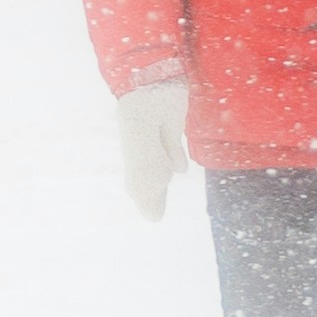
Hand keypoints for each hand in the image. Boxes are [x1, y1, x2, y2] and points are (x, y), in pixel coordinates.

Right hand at [115, 75, 190, 220]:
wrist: (150, 97)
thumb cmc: (146, 140)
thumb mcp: (146, 176)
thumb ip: (150, 198)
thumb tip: (154, 220)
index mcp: (134, 169)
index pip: (139, 190)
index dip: (146, 201)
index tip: (154, 216)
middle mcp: (144, 155)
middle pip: (151, 177)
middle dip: (156, 189)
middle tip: (160, 205)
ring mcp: (158, 139)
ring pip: (162, 161)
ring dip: (167, 172)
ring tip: (172, 181)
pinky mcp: (172, 124)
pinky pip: (174, 145)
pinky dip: (177, 156)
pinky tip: (182, 167)